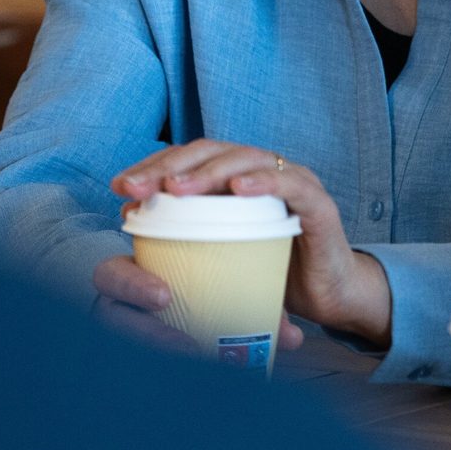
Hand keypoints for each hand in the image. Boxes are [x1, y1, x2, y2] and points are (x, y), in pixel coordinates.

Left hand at [113, 141, 390, 344]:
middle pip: (210, 152)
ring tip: (176, 188)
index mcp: (236, 179)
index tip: (119, 188)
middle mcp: (262, 171)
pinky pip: (290, 184)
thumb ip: (186, 240)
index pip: (189, 159)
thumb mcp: (223, 256)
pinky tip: (237, 188)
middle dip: (169, 166)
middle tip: (137, 187)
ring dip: (208, 171)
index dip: (152, 166)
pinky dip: (264, 181)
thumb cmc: (274, 274)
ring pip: (245, 159)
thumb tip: (132, 228)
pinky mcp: (318, 204)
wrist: (332, 297)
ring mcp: (292, 182)